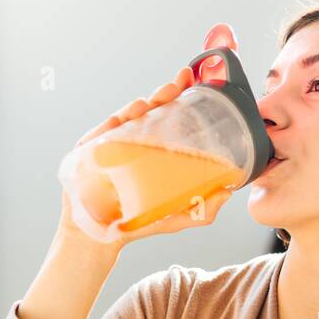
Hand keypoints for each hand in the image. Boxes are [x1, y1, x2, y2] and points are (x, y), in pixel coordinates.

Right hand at [59, 23, 239, 246]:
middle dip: (166, 93)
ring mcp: (111, 145)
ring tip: (158, 96)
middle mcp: (133, 142)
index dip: (181, 98)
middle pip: (151, 111)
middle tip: (181, 82)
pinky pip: (105, 131)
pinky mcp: (91, 152)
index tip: (195, 80)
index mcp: (153, 151)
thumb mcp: (176, 217)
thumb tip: (228, 193)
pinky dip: (118, 120)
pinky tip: (131, 114)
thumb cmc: (136, 223)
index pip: (168, 118)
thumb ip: (202, 209)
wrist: (100, 238)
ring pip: (128, 117)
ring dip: (144, 104)